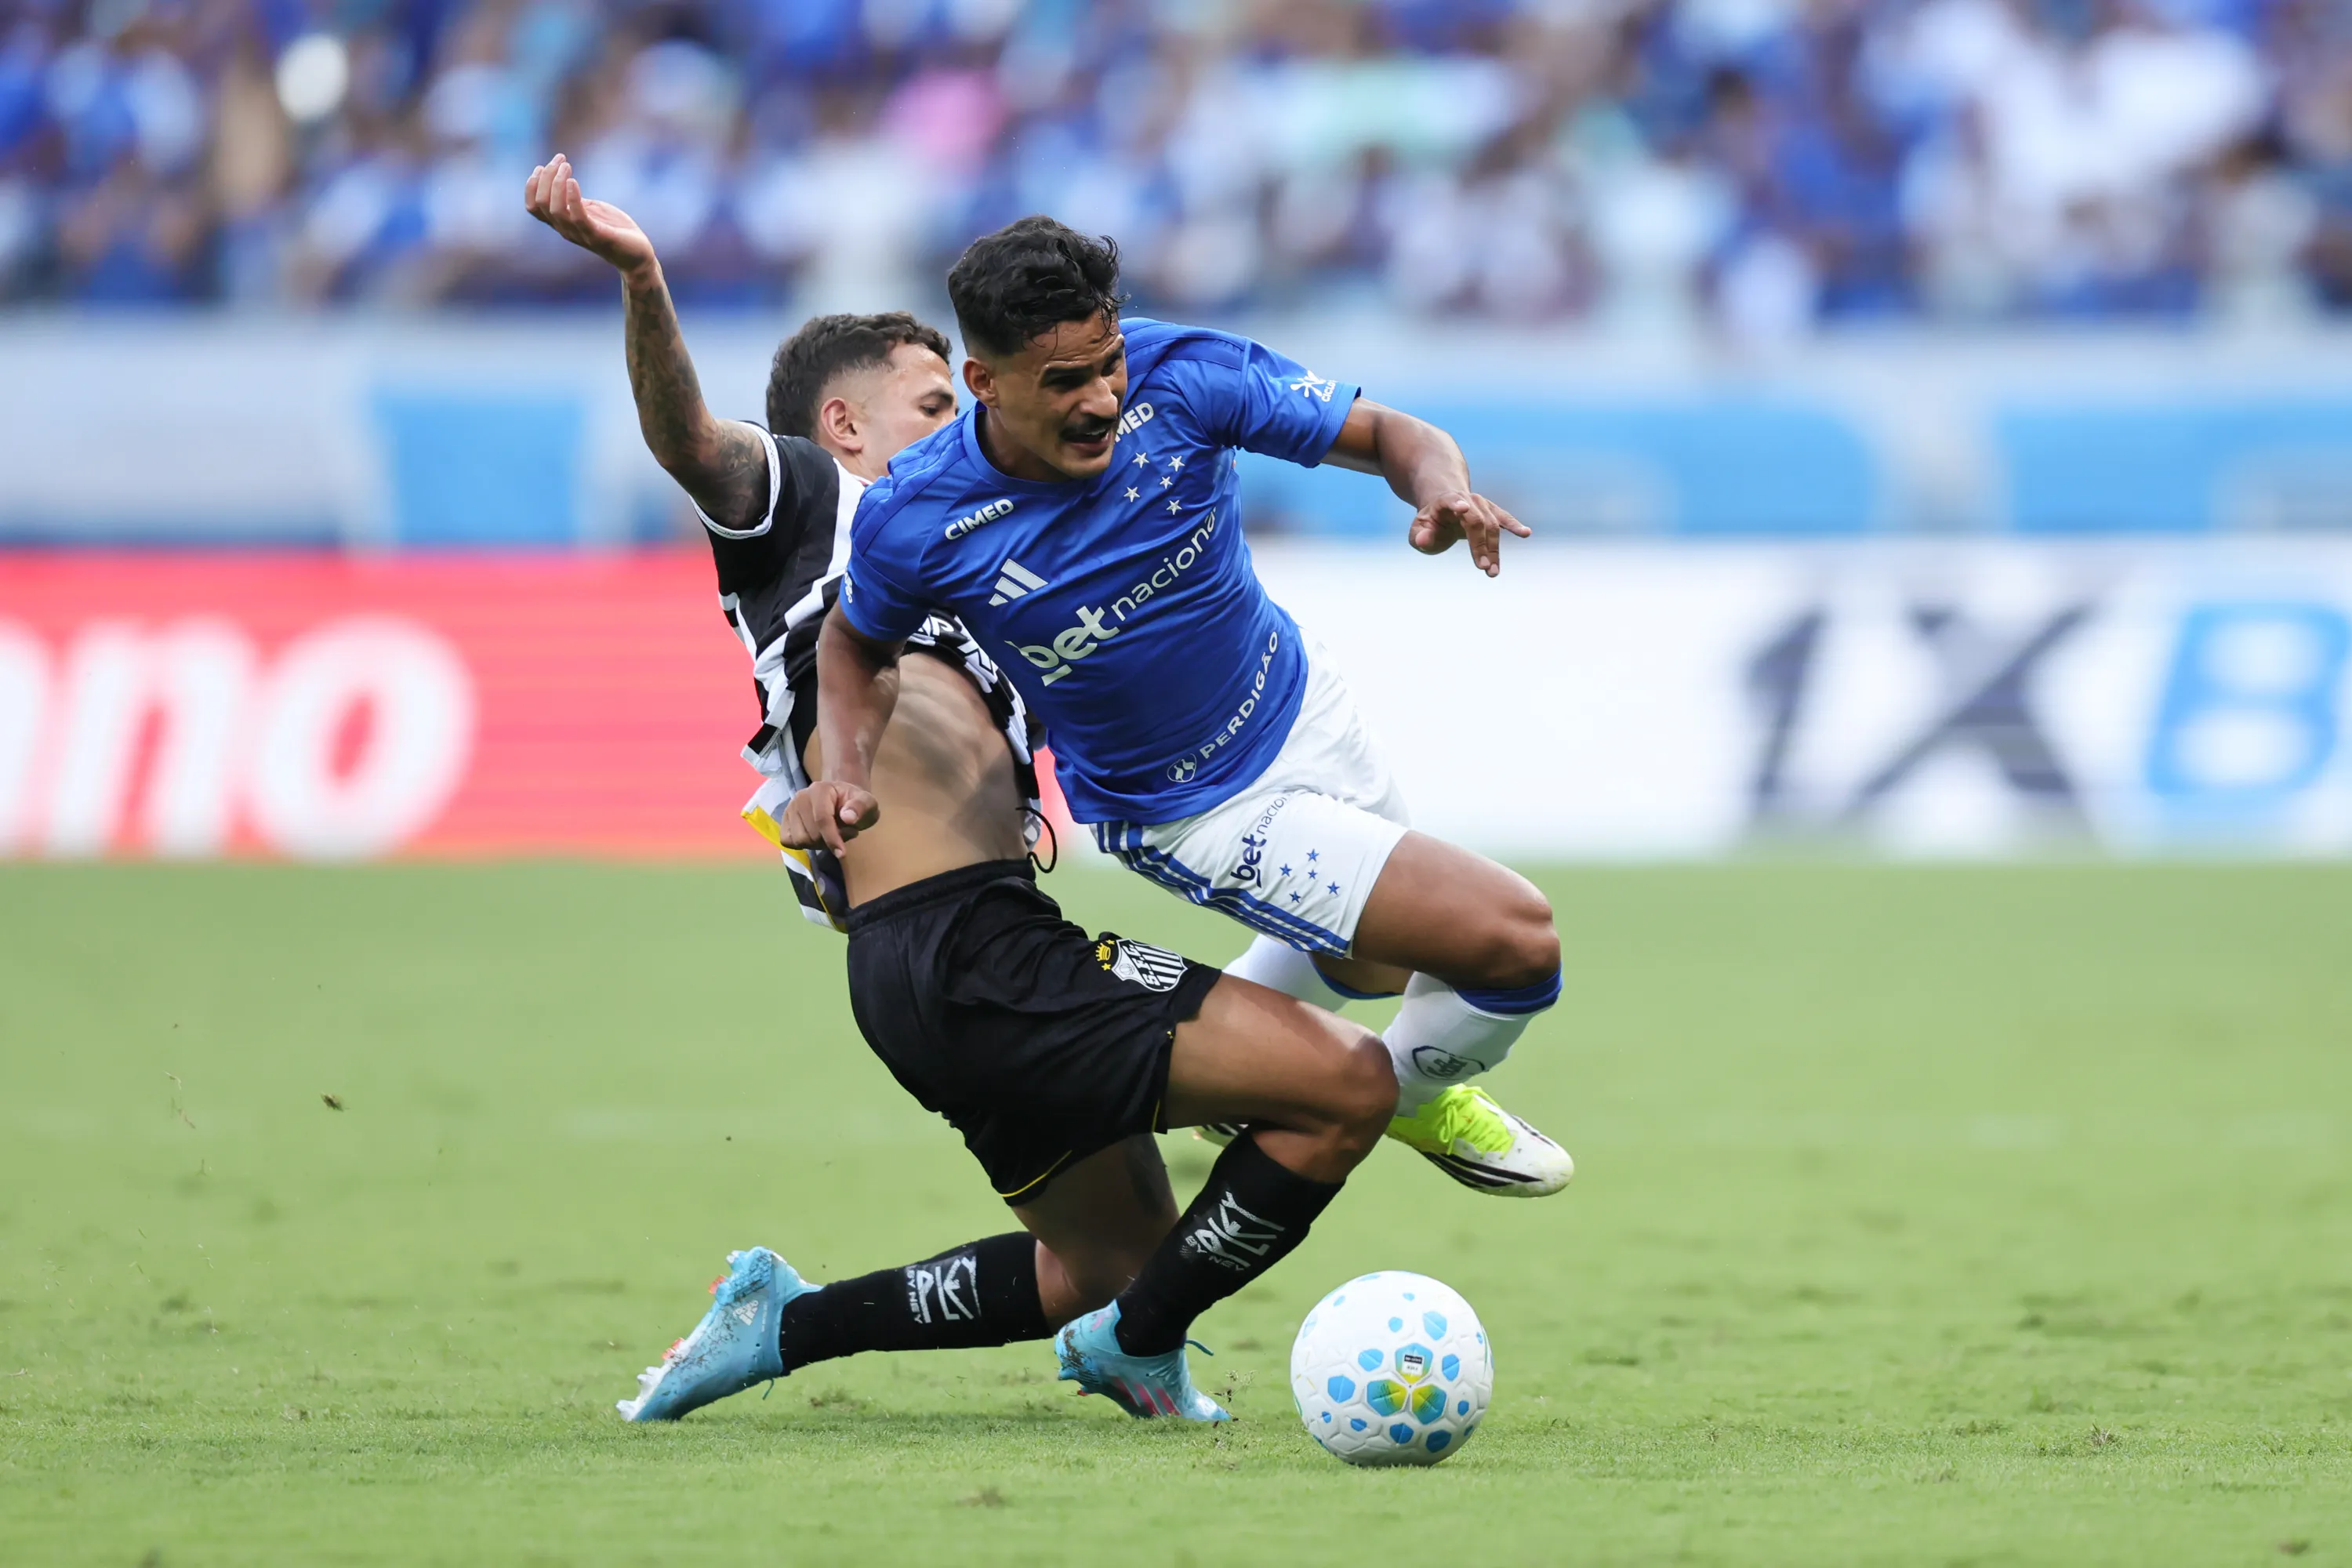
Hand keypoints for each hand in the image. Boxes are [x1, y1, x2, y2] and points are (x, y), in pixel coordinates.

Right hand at [523, 153, 656, 278]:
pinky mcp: (597, 236)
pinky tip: (574, 181)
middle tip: (560, 159)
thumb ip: (576, 200)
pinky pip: (578, 217)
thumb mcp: (592, 210)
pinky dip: (572, 198)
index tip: (542, 166)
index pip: (533, 207)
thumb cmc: (615, 230)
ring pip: (555, 209)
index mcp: (562, 222)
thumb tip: (564, 182)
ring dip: (557, 183)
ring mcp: (580, 234)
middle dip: (546, 177)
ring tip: (567, 166)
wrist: (638, 255)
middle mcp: (566, 230)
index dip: (531, 185)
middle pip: (541, 204)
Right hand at [780, 780, 878, 853]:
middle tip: (843, 834)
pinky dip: (802, 845)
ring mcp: (790, 808)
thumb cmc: (855, 803)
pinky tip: (815, 837)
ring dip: (817, 844)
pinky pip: (787, 841)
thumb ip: (861, 807)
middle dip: (829, 841)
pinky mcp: (784, 820)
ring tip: (830, 835)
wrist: (841, 799)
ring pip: (799, 840)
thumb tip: (848, 817)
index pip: (822, 819)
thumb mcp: (868, 803)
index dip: (832, 838)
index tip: (842, 853)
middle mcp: (801, 797)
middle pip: (811, 833)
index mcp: (820, 789)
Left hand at [1407, 489, 1530, 577]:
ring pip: (1491, 527)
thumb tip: (1423, 541)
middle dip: (1480, 545)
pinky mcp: (1492, 512)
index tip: (1463, 509)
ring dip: (1494, 550)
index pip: (1451, 501)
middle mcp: (1467, 500)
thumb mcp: (1418, 531)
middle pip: (1476, 521)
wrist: (1445, 508)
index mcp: (1445, 502)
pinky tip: (1526, 533)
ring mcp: (1482, 505)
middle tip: (1482, 567)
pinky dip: (1515, 526)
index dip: (1457, 505)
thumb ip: (1420, 537)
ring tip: (1492, 572)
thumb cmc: (1430, 524)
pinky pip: (1505, 519)